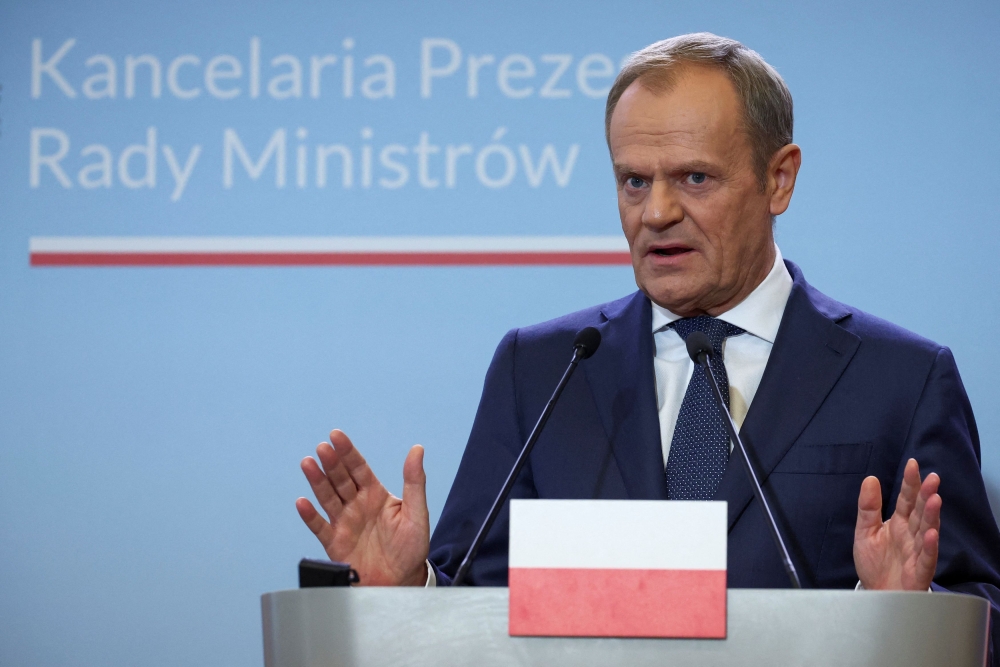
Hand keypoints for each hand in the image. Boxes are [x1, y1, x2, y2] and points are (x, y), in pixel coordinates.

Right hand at [295, 430, 429, 585]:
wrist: (401, 582)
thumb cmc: (411, 547)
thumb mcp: (417, 512)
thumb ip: (414, 481)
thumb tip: (417, 449)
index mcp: (375, 495)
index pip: (359, 468)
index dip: (348, 452)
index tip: (336, 436)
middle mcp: (357, 505)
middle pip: (340, 480)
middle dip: (332, 463)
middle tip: (323, 448)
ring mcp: (344, 523)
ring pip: (327, 498)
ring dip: (317, 481)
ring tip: (307, 464)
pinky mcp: (335, 543)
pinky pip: (320, 527)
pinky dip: (310, 516)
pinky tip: (302, 502)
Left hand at [854, 458, 940, 589]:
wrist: (875, 592)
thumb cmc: (874, 562)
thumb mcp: (864, 531)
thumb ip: (868, 507)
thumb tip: (870, 479)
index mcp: (899, 523)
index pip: (907, 500)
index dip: (910, 483)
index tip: (912, 464)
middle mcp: (911, 535)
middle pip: (920, 512)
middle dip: (926, 495)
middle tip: (932, 478)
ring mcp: (917, 552)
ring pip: (927, 531)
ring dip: (931, 516)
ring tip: (934, 499)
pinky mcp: (918, 571)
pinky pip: (926, 558)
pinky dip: (929, 547)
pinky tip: (931, 534)